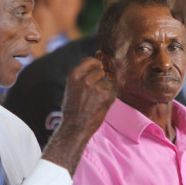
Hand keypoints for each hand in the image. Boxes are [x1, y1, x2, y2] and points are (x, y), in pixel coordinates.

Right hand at [42, 57, 114, 174]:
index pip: (91, 60)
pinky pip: (113, 90)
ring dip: (106, 89)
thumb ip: (83, 74)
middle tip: (93, 94)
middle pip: (101, 70)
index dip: (96, 66)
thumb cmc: (73, 108)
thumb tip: (99, 57)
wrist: (75, 127)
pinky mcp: (105, 95)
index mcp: (74, 74)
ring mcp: (95, 86)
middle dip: (101, 79)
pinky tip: (100, 105)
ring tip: (96, 100)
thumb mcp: (72, 87)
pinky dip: (110, 97)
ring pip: (108, 81)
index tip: (95, 74)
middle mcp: (84, 78)